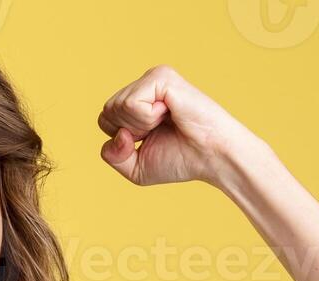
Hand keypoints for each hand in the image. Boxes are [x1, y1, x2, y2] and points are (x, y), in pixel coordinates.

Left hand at [96, 66, 264, 187]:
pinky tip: (169, 114)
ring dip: (140, 126)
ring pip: (116, 107)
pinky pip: (131, 104)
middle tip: (160, 132)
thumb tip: (117, 133)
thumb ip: (112, 155)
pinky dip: (146, 119)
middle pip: (106, 113)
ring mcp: (152, 78)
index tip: (151, 140)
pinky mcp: (161, 76)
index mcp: (138, 102)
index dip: (122, 141)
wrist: (212, 156)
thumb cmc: (182, 158)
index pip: (105, 120)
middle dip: (129, 133)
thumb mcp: (135, 167)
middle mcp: (144, 86)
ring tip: (167, 122)